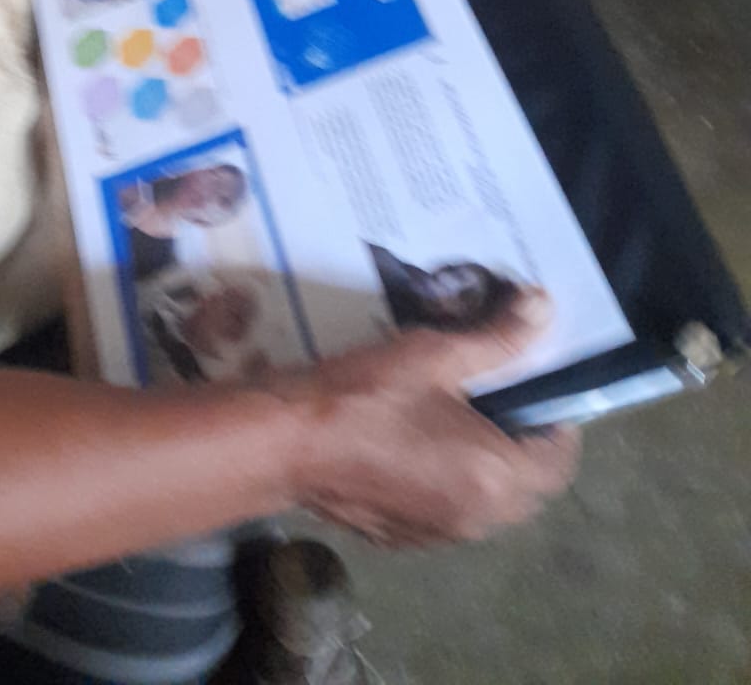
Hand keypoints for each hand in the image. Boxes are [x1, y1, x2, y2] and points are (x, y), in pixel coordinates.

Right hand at [278, 289, 579, 548]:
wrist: (285, 444)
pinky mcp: (401, 539)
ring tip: (454, 414)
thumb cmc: (366, 397)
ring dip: (485, 466)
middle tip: (494, 394)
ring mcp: (437, 536)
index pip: (560, 459)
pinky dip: (448, 482)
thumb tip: (544, 306)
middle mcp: (478, 519)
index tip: (531, 385)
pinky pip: (447, 511)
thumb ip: (498, 338)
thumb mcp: (435, 355)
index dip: (555, 420)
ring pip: (486, 503)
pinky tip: (414, 443)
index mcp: (497, 478)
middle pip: (528, 487)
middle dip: (521, 443)